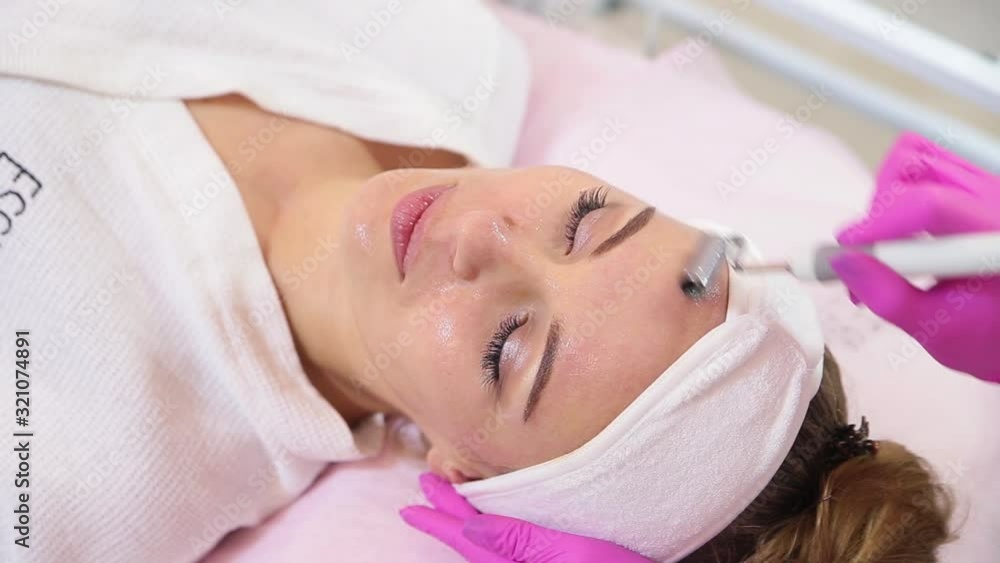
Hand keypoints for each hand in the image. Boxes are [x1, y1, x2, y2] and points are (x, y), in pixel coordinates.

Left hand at [400, 472, 651, 562]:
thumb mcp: (572, 554)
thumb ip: (519, 539)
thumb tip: (470, 524)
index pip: (469, 539)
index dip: (440, 518)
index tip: (411, 503)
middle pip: (476, 541)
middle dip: (449, 514)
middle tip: (424, 486)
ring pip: (492, 546)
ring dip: (470, 521)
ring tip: (450, 499)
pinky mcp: (556, 562)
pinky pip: (513, 549)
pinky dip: (497, 532)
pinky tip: (495, 522)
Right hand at [831, 132, 999, 382]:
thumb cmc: (991, 336)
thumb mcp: (939, 332)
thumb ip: (888, 297)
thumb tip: (842, 262)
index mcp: (993, 237)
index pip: (930, 205)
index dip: (877, 222)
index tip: (847, 249)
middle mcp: (996, 197)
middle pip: (914, 165)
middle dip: (878, 208)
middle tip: (871, 256)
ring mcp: (991, 183)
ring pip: (917, 155)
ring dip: (888, 195)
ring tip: (888, 241)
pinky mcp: (981, 181)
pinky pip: (928, 162)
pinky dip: (902, 189)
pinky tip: (906, 230)